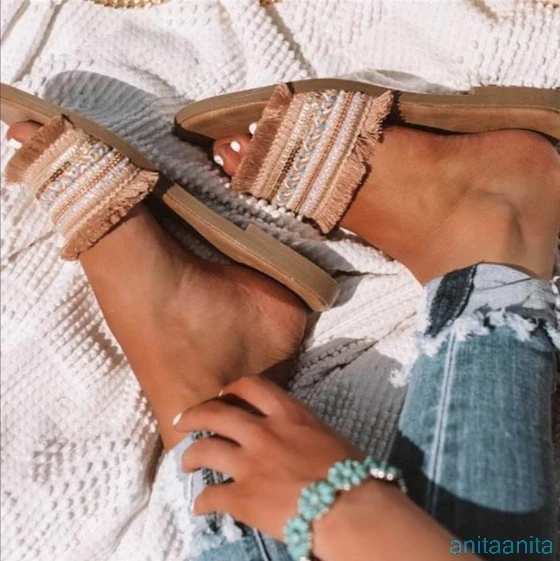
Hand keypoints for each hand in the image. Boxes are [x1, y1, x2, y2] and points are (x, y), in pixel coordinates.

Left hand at [174, 375, 363, 539]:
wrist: (350, 510)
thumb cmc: (351, 474)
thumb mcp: (326, 436)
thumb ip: (300, 430)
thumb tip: (292, 436)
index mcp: (288, 414)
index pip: (251, 386)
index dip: (231, 390)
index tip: (222, 396)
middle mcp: (263, 432)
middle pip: (216, 413)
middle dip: (194, 416)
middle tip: (183, 421)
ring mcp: (250, 464)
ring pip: (204, 450)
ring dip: (190, 457)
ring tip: (186, 463)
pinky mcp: (243, 497)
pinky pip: (211, 496)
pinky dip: (203, 502)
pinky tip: (201, 507)